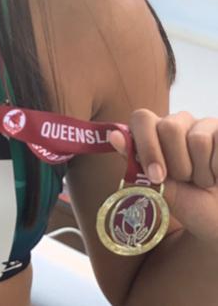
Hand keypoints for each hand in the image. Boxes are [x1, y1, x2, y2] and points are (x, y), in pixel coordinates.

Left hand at [109, 110, 217, 244]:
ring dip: (200, 172)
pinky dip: (217, 170)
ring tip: (203, 180)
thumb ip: (137, 164)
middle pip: (168, 127)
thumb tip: (114, 135)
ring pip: (197, 139)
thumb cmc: (189, 203)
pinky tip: (217, 174)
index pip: (142, 118)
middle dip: (177, 165)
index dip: (147, 146)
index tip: (157, 177)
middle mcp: (177, 122)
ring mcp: (203, 124)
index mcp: (154, 132)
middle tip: (185, 180)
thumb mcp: (160, 189)